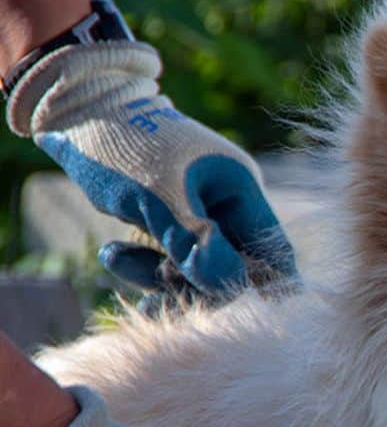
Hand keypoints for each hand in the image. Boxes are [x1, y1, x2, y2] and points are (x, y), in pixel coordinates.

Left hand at [5, 39, 296, 306]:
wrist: (73, 109)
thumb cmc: (123, 146)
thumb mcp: (159, 196)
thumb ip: (196, 244)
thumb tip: (233, 287)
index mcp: (241, 191)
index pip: (273, 255)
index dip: (264, 290)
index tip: (240, 317)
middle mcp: (227, 207)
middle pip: (233, 272)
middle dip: (196, 290)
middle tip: (156, 303)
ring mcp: (199, 217)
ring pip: (196, 273)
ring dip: (158, 278)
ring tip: (114, 259)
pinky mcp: (169, 226)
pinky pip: (168, 263)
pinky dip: (142, 266)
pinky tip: (111, 253)